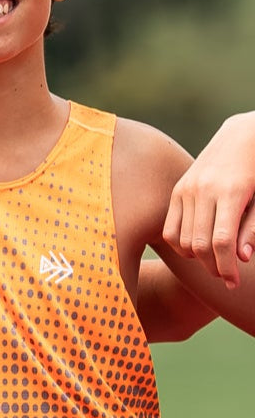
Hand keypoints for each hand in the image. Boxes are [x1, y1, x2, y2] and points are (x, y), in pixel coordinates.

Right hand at [163, 112, 254, 286]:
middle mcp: (204, 191)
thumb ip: (252, 227)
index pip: (222, 242)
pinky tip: (196, 248)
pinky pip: (170, 230)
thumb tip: (240, 258)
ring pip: (183, 241)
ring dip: (197, 259)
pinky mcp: (177, 191)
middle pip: (201, 245)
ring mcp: (187, 190)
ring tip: (213, 262)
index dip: (227, 268)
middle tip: (226, 276)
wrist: (242, 135)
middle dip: (213, 267)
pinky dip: (181, 246)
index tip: (233, 282)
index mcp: (232, 191)